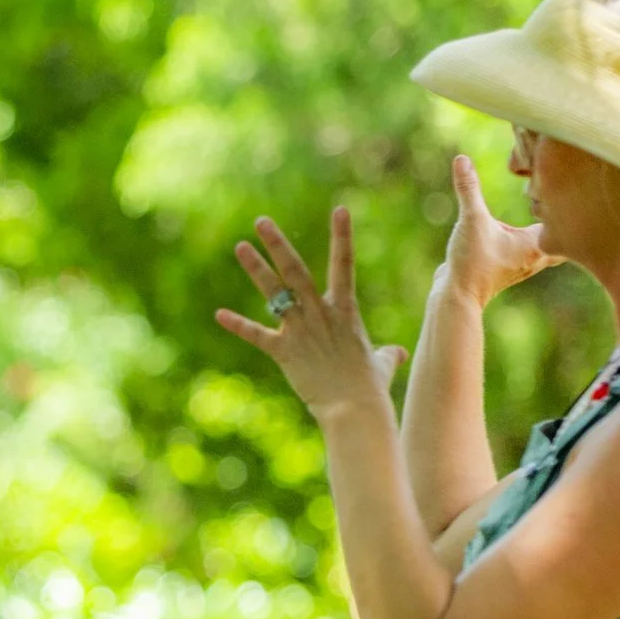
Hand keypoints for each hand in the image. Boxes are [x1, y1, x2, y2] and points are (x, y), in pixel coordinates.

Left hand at [218, 209, 407, 417]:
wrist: (355, 409)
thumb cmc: (371, 388)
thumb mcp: (383, 365)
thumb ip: (388, 354)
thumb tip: (400, 354)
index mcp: (345, 310)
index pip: (345, 264)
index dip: (342, 236)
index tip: (340, 209)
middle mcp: (320, 313)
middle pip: (297, 270)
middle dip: (278, 244)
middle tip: (261, 221)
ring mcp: (301, 331)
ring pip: (275, 292)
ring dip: (256, 268)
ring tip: (240, 246)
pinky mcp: (284, 352)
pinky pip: (257, 335)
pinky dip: (238, 325)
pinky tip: (219, 314)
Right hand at [439, 154, 556, 306]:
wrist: (456, 297)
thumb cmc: (472, 262)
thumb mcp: (471, 220)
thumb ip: (468, 189)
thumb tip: (461, 159)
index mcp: (535, 245)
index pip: (564, 225)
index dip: (571, 210)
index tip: (576, 195)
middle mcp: (532, 257)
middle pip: (561, 240)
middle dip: (565, 223)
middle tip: (569, 202)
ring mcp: (519, 265)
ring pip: (542, 247)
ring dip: (544, 233)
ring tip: (545, 213)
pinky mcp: (503, 269)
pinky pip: (521, 252)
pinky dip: (524, 242)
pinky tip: (513, 235)